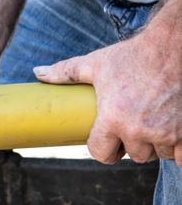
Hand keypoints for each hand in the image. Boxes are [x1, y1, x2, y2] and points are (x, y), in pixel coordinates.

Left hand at [34, 26, 181, 165]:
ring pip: (156, 154)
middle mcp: (139, 130)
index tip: (104, 139)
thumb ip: (65, 72)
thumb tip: (37, 73)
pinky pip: (180, 157)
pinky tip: (171, 132)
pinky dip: (177, 149)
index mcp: (113, 118)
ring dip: (153, 145)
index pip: (100, 154)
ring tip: (149, 124)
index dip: (101, 147)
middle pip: (131, 155)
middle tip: (130, 126)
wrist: (174, 47)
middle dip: (129, 144)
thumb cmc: (132, 56)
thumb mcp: (95, 64)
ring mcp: (167, 133)